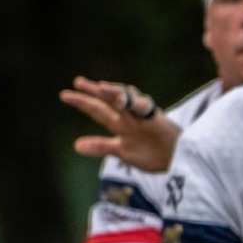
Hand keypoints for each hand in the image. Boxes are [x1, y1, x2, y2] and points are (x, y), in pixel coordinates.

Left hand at [60, 77, 177, 171]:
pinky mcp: (157, 120)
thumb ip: (101, 146)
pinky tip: (126, 100)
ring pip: (128, 99)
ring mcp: (143, 116)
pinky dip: (136, 103)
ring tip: (101, 87)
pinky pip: (146, 108)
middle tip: (78, 82)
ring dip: (115, 92)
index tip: (65, 95)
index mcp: (119, 123)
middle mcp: (129, 115)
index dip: (83, 102)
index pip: (98, 109)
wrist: (178, 161)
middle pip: (110, 99)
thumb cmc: (151, 153)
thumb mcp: (122, 152)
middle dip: (95, 91)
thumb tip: (76, 145)